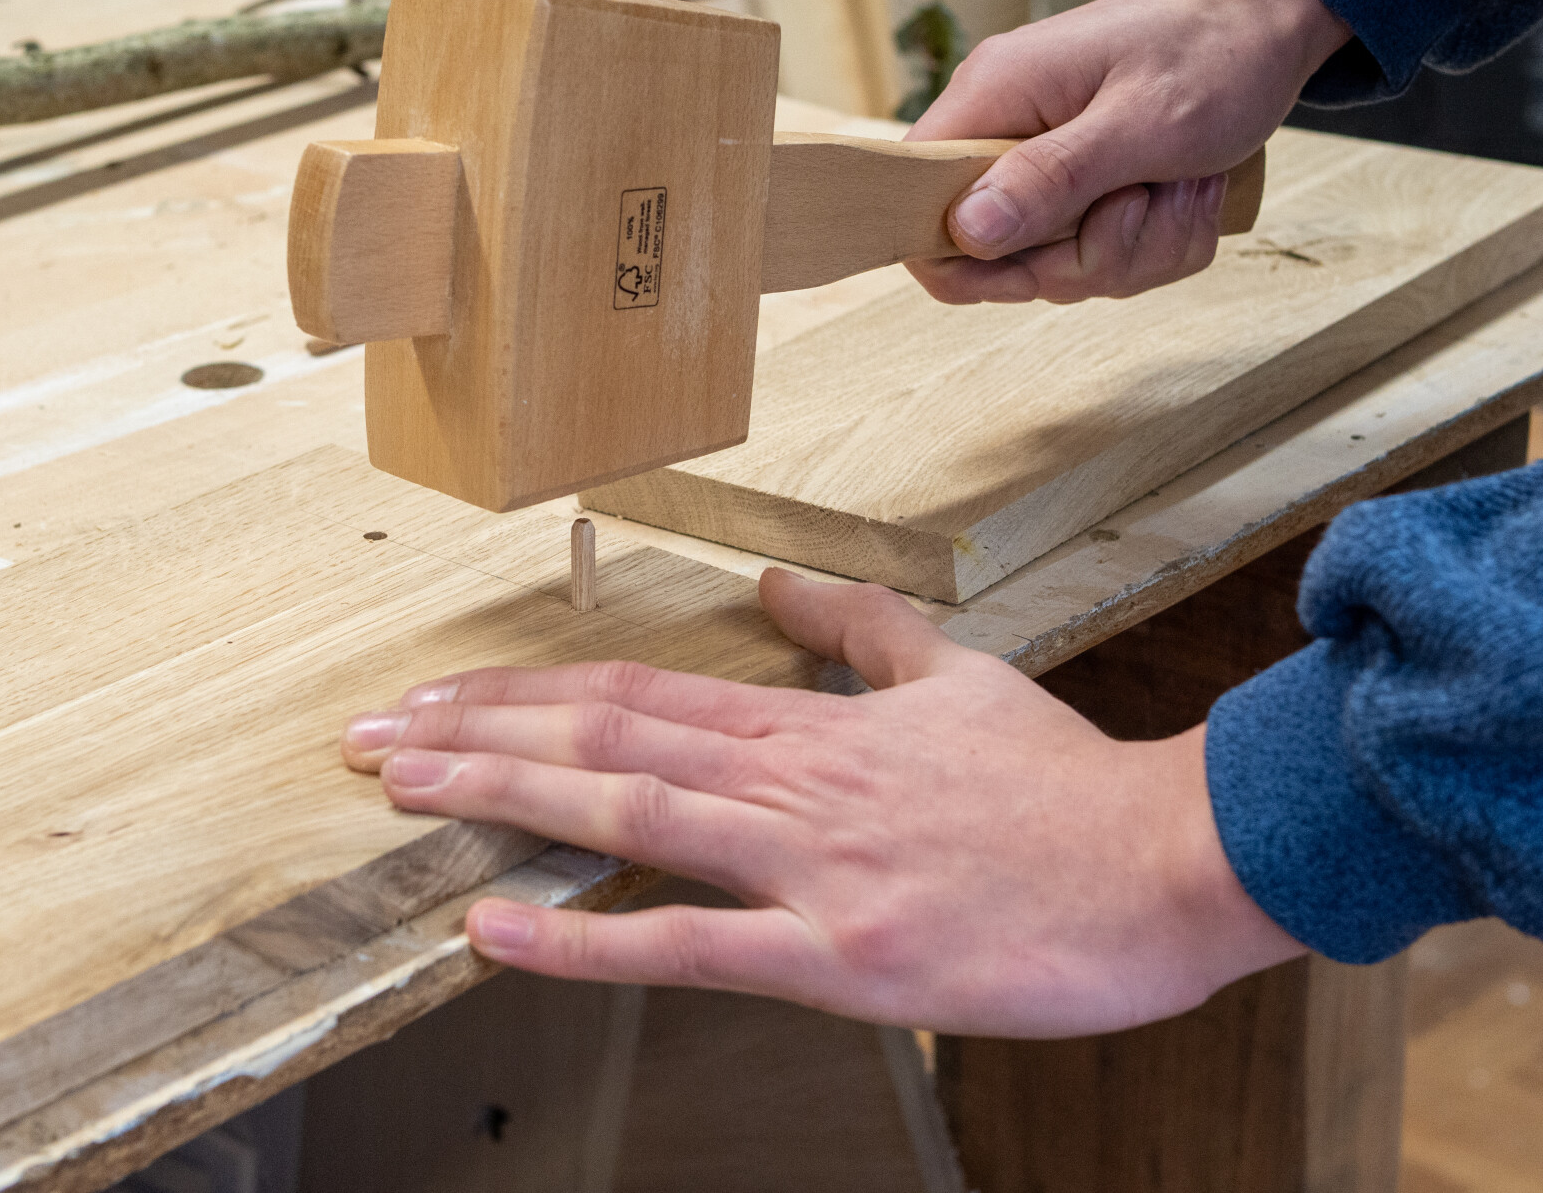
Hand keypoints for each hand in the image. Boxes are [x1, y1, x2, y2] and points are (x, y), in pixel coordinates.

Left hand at [340, 568, 1303, 1036]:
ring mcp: (812, 865)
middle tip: (367, 739)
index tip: (439, 696)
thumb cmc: (1070, 787)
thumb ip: (856, 633)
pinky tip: (493, 928)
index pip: (638, 691)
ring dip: (501, 794)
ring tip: (399, 789)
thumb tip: (776, 588)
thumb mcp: (956, 677)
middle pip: (606, 737)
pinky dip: (579, 936)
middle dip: (475, 735)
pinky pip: (688, 943)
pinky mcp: (843, 954)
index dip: (525, 693)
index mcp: (816, 724)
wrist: (1175, 860)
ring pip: (629, 811)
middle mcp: (793, 781)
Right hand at [906, 0, 1352, 304]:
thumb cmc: (1214, 52)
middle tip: (1145, 201)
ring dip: (1136, 247)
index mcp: (994, 97)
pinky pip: (1104, 257)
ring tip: (1179, 185)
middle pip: (997, 255)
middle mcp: (1007, 131)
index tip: (1040, 258)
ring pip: (1060, 265)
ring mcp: (1047, 162)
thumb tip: (966, 232)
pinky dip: (1157, 240)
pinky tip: (1186, 192)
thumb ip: (1050, 178)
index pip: (914, 197)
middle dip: (1086, 255)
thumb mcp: (1140, 122)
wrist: (1276, 21)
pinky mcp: (1087, 185)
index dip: (960, 256)